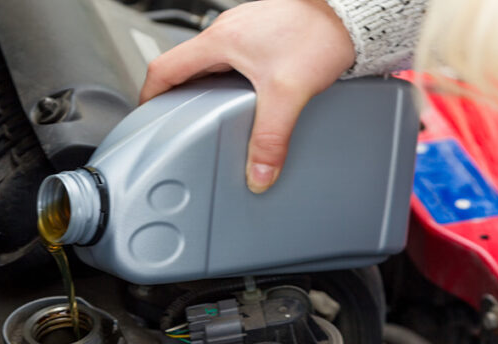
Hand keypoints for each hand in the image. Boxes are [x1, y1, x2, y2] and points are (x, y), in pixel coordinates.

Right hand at [140, 0, 354, 192]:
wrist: (351, 12)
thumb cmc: (319, 32)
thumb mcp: (288, 93)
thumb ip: (270, 139)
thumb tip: (258, 173)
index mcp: (219, 41)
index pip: (163, 68)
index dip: (148, 96)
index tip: (146, 117)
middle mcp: (227, 31)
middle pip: (184, 67)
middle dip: (177, 96)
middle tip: (178, 122)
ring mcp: (245, 29)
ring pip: (210, 61)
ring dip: (205, 86)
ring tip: (213, 112)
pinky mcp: (264, 31)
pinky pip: (233, 55)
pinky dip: (229, 76)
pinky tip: (248, 92)